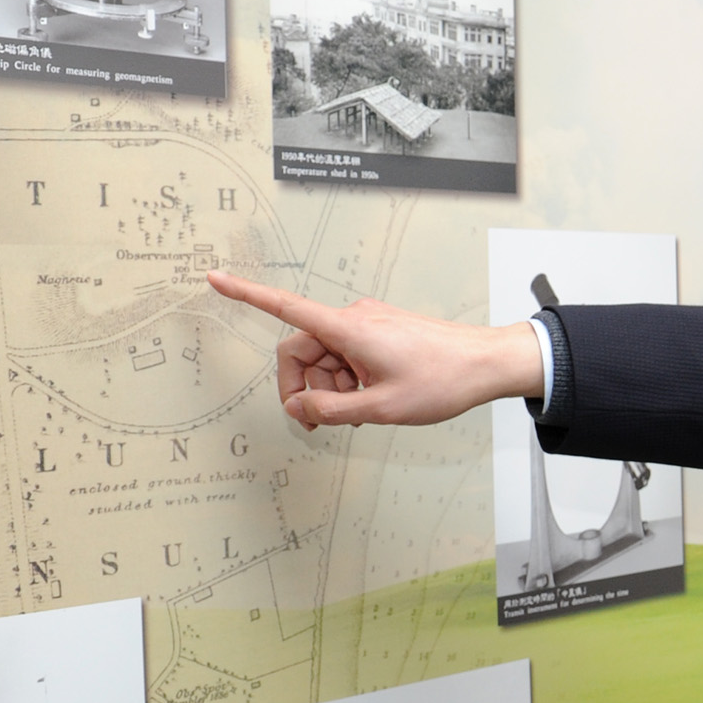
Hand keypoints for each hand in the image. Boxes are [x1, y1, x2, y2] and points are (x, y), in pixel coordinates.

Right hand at [206, 271, 544, 429]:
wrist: (486, 364)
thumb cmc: (442, 380)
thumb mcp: (380, 408)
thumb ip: (330, 411)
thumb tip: (297, 408)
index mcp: (348, 328)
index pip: (285, 307)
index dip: (247, 294)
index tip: (215, 279)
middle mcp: (354, 318)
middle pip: (301, 349)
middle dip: (304, 387)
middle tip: (322, 424)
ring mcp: (368, 323)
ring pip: (325, 357)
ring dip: (331, 387)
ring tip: (363, 411)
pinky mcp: (379, 331)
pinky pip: (346, 355)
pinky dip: (347, 379)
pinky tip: (371, 399)